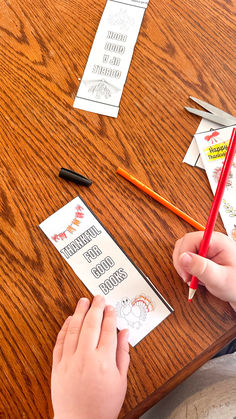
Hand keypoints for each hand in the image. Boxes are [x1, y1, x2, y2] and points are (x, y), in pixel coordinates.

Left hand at [51, 295, 129, 418]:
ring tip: (83, 301)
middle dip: (96, 308)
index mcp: (104, 362)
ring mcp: (70, 361)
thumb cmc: (102, 405)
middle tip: (98, 298)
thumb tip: (125, 333)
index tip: (111, 307)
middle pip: (91, 325)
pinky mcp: (58, 365)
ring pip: (74, 329)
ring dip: (79, 312)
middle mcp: (86, 358)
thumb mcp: (121, 381)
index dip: (110, 316)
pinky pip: (60, 341)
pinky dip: (65, 328)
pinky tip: (69, 319)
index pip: (108, 330)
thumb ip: (123, 354)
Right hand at [173, 231, 235, 309]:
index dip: (183, 255)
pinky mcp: (203, 255)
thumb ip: (202, 268)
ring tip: (194, 279)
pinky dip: (187, 268)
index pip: (190, 239)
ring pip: (184, 250)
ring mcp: (206, 247)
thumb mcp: (220, 279)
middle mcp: (210, 241)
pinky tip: (196, 277)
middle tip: (188, 278)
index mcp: (217, 241)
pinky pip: (187, 258)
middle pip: (184, 244)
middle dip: (182, 262)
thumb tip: (183, 257)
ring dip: (184, 266)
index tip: (186, 272)